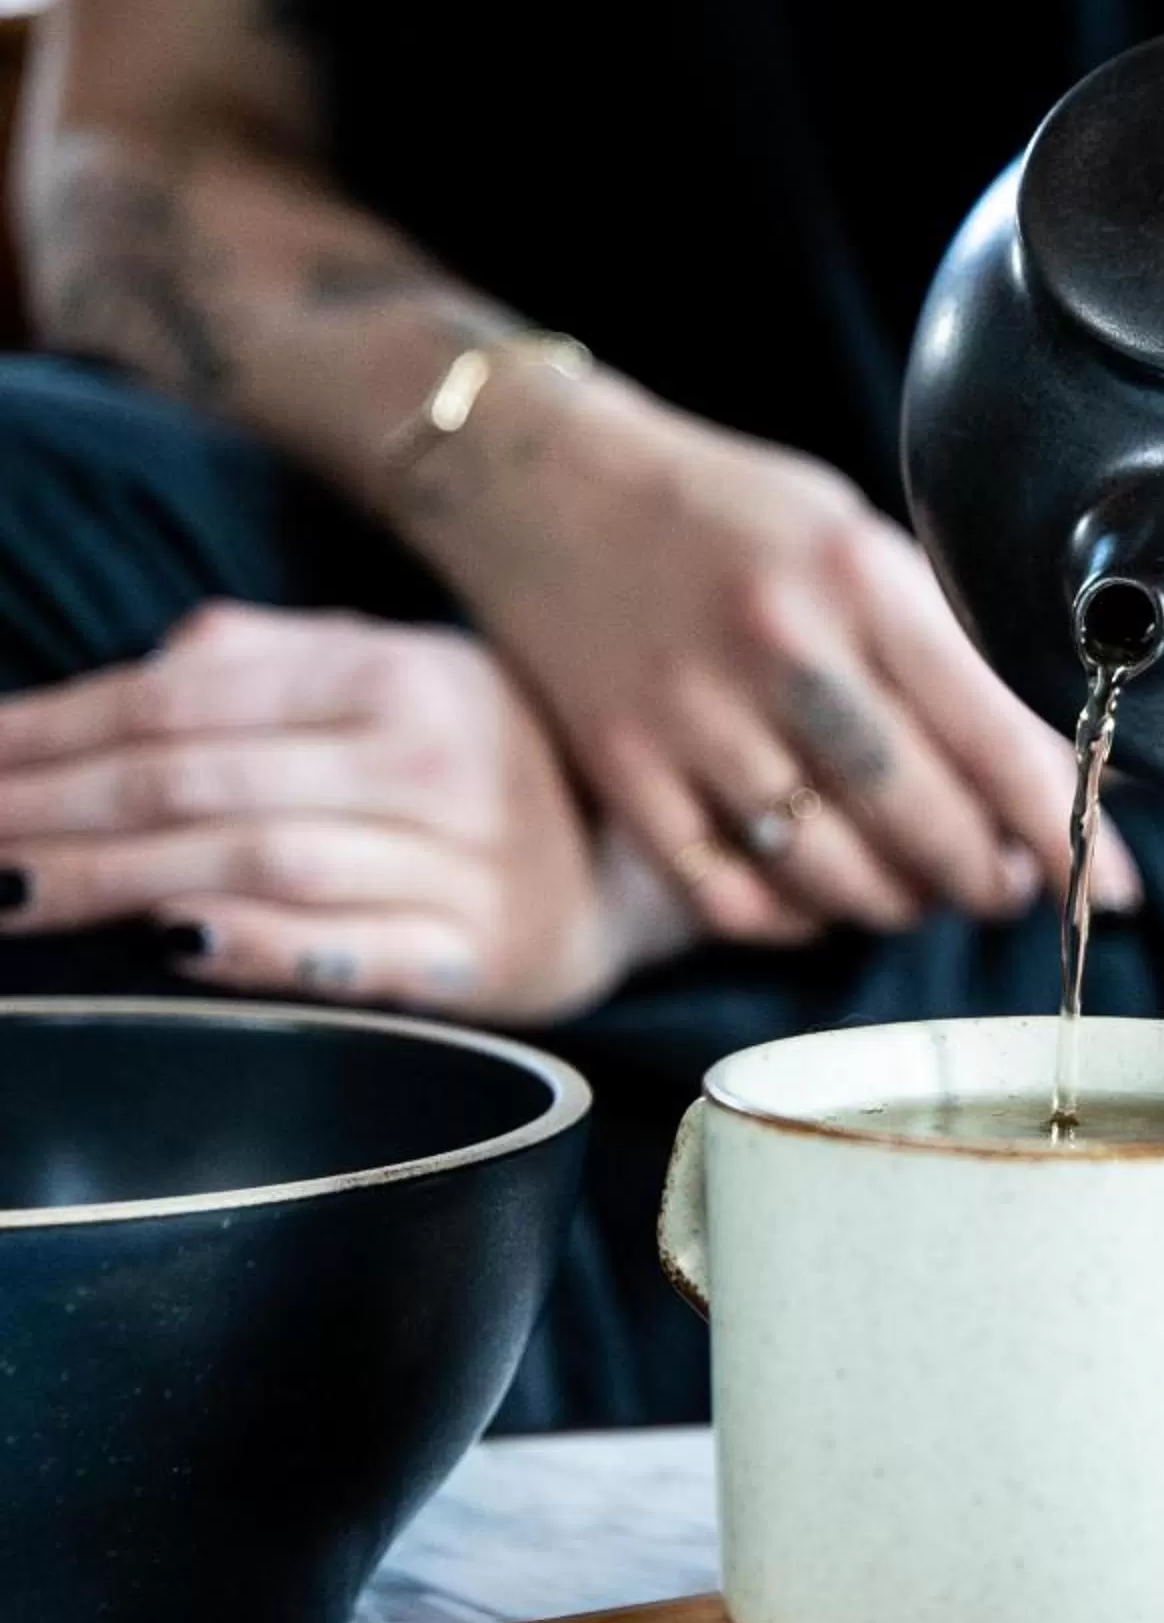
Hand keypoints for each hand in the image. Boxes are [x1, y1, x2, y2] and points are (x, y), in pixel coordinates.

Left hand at [0, 603, 684, 1018]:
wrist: (642, 863)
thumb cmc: (483, 764)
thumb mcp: (397, 676)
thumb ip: (271, 662)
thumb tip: (141, 676)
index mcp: (400, 673)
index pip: (192, 697)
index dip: (61, 727)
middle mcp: (433, 760)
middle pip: (204, 781)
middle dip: (56, 809)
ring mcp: (462, 864)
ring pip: (257, 860)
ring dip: (117, 878)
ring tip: (15, 893)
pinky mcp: (483, 960)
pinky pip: (354, 956)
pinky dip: (259, 948)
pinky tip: (171, 942)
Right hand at [406, 380, 1137, 939]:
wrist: (544, 482)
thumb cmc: (725, 512)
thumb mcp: (853, 535)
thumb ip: (939, 641)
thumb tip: (1045, 758)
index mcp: (858, 577)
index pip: (993, 736)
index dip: (1065, 830)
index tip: (1109, 887)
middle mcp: (779, 646)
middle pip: (919, 822)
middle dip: (986, 879)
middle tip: (1005, 884)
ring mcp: (690, 716)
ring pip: (830, 873)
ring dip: (897, 904)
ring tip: (920, 887)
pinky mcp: (622, 767)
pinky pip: (729, 895)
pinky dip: (792, 919)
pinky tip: (818, 896)